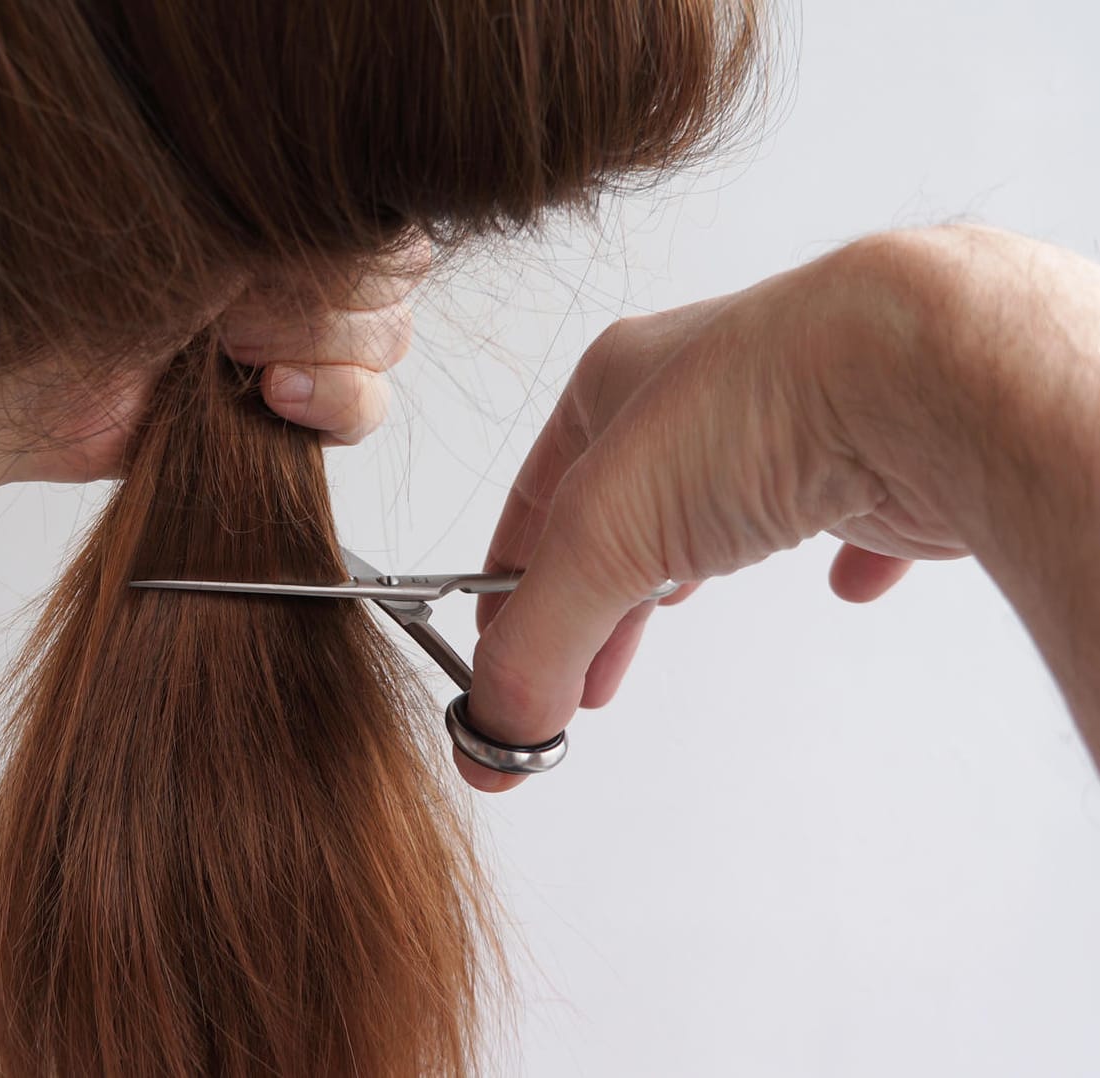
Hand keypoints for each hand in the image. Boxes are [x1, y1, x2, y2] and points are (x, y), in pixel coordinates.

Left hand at [2, 236, 430, 483]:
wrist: (31, 383)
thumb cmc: (94, 287)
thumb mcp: (210, 234)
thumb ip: (301, 227)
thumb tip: (381, 240)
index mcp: (275, 209)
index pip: (379, 221)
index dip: (335, 257)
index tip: (258, 274)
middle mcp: (292, 264)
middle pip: (390, 282)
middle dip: (317, 308)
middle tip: (230, 322)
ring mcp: (295, 336)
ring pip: (386, 343)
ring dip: (321, 355)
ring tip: (236, 360)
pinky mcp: (289, 408)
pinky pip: (367, 408)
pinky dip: (334, 405)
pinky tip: (271, 399)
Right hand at [462, 224, 1099, 791]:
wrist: (936, 369)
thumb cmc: (766, 402)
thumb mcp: (603, 534)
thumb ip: (540, 639)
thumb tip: (499, 728)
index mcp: (620, 384)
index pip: (538, 496)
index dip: (511, 579)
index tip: (502, 647)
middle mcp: (705, 392)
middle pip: (626, 512)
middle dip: (599, 599)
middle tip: (584, 674)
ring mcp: (801, 419)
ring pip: (728, 506)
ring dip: (693, 570)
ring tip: (677, 617)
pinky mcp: (892, 458)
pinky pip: (864, 512)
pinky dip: (846, 554)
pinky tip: (844, 587)